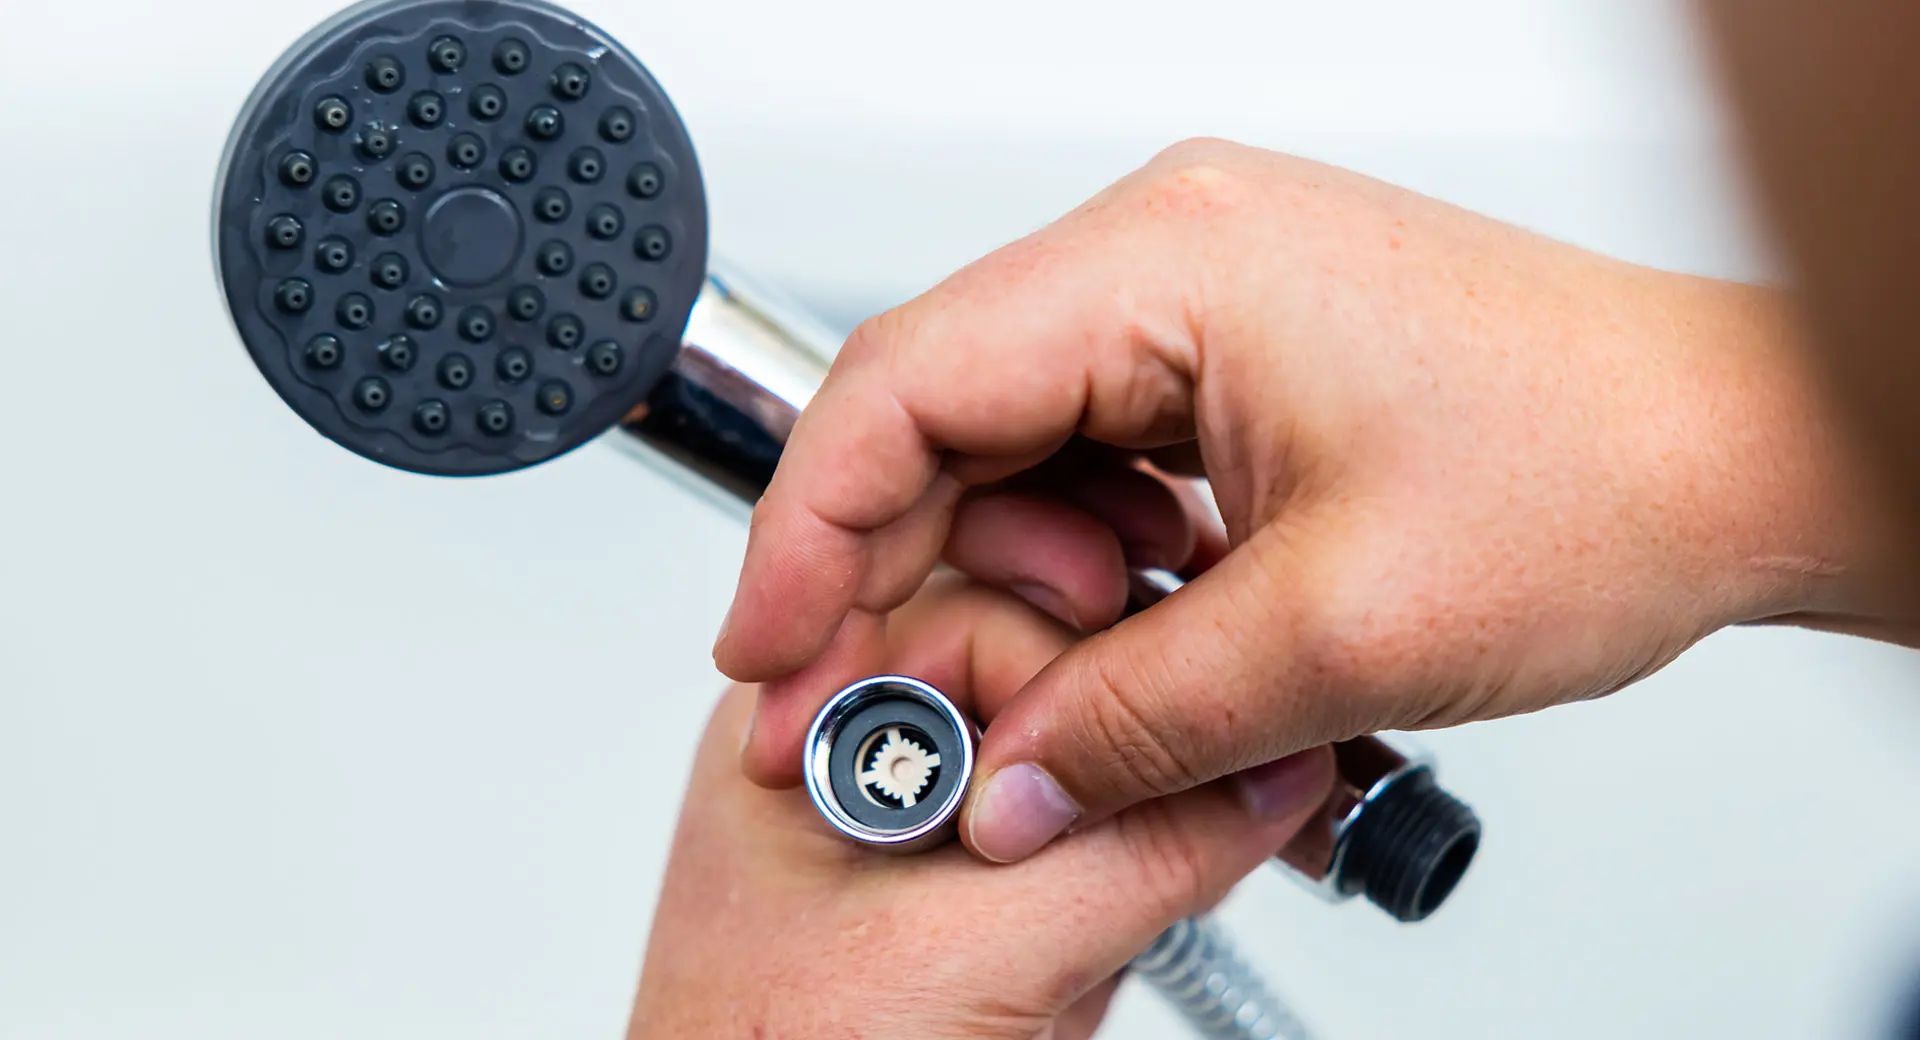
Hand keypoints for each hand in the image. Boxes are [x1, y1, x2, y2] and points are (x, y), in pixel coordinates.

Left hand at [630, 576, 1332, 1037]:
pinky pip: (1062, 869)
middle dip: (1102, 793)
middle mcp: (855, 753)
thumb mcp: (980, 951)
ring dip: (1099, 878)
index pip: (990, 617)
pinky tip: (1052, 996)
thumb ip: (1141, 853)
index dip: (1085, 690)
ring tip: (1057, 968)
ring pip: (1073, 783)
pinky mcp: (946, 906)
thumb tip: (1269, 777)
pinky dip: (1087, 935)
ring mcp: (900, 832)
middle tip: (1134, 862)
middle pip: (1047, 689)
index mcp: (809, 716)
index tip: (1155, 761)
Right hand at [715, 138, 1886, 863]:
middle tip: (864, 705)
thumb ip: (1132, 727)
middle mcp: (1172, 254)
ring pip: (1016, 448)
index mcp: (1170, 260)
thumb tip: (1003, 790)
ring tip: (1050, 693)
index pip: (905, 379)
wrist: (1741, 454)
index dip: (808, 525)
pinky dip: (1082, 566)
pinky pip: (1098, 460)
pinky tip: (1121, 641)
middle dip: (892, 572)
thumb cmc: (1602, 472)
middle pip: (941, 413)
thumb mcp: (1334, 635)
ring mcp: (1204, 302)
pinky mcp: (1237, 359)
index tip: (767, 642)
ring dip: (1003, 584)